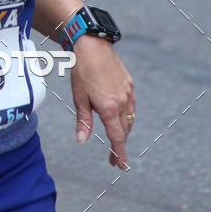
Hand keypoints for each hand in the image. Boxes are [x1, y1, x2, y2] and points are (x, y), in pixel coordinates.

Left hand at [70, 35, 135, 169]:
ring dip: (124, 131)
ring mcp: (128, 93)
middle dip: (120, 144)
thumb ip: (83, 121)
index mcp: (109, 108)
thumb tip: (82, 141)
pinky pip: (131, 106)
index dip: (119, 153)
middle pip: (124, 130)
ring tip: (117, 139)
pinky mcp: (130, 85)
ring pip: (130, 119)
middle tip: (113, 157)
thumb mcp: (79, 97)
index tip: (121, 166)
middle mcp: (122, 102)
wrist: (93, 45)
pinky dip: (127, 116)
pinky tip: (120, 117)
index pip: (117, 137)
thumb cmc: (82, 71)